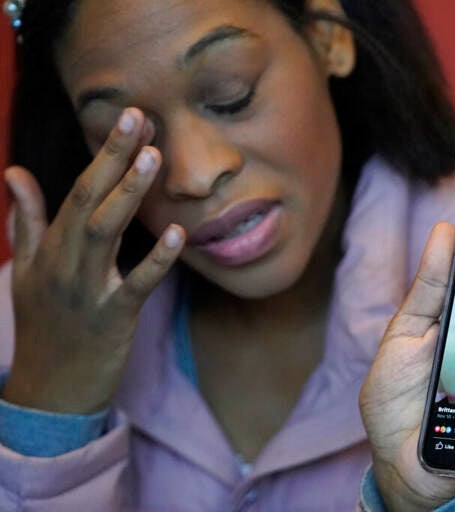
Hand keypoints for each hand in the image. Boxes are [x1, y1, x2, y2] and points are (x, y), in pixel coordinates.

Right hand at [2, 108, 184, 413]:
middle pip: (90, 200)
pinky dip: (156, 260)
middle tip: (140, 116)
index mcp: (50, 248)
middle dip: (114, 157)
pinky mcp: (112, 319)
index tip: (130, 117)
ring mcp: (87, 290)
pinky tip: (177, 234)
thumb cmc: (43, 325)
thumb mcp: (25, 270)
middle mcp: (64, 262)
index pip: (79, 189)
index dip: (105, 153)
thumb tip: (14, 173)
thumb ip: (27, 221)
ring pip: (106, 232)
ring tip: (153, 156)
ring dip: (129, 193)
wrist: (49, 391)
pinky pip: (136, 285)